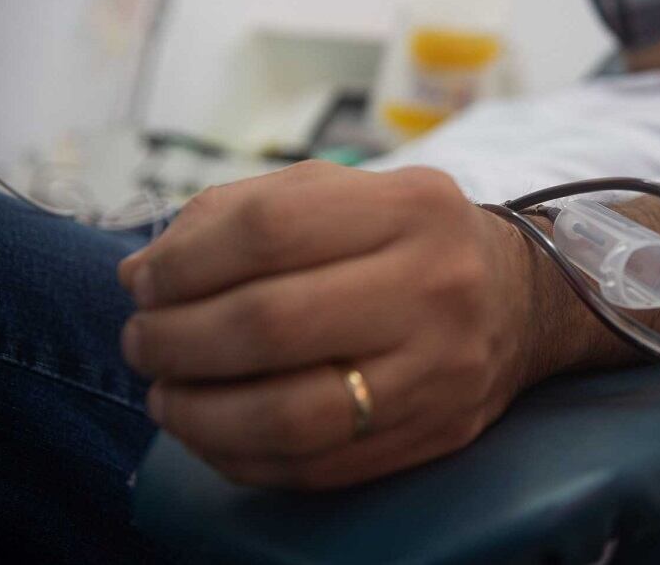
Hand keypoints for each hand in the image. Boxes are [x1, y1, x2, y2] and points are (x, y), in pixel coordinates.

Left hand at [117, 161, 536, 489]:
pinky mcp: (434, 434)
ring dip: (197, 413)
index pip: (268, 230)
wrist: (518, 300)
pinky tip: (210, 431)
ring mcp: (441, 370)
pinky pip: (315, 467)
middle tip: (142, 341)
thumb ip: (241, 212)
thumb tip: (142, 273)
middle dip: (175, 340)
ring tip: (165, 393)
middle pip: (270, 324)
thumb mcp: (343, 192)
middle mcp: (437, 285)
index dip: (183, 264)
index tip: (143, 283)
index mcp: (412, 206)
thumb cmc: (407, 238)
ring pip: (289, 414)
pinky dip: (238, 455)